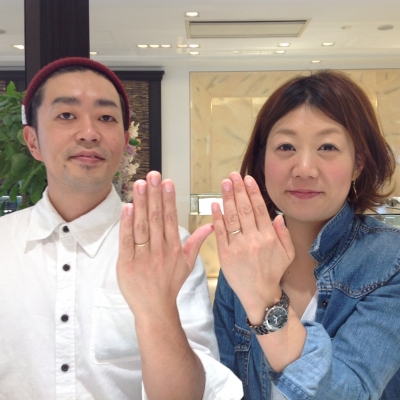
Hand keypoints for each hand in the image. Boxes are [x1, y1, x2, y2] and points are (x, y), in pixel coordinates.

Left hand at [117, 171, 212, 319]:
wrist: (155, 308)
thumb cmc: (171, 284)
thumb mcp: (188, 263)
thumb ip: (197, 242)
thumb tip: (211, 226)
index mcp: (174, 248)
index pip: (171, 219)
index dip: (169, 199)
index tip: (167, 182)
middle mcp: (160, 250)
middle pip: (156, 218)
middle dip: (154, 195)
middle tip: (152, 175)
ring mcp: (143, 257)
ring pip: (142, 226)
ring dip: (140, 204)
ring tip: (139, 184)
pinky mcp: (127, 264)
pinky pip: (127, 242)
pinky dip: (127, 225)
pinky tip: (127, 208)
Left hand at [211, 172, 294, 323]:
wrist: (259, 294)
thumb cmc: (273, 273)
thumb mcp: (287, 254)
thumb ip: (284, 234)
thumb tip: (277, 215)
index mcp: (268, 237)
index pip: (259, 209)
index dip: (252, 192)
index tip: (247, 179)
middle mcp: (253, 239)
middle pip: (244, 209)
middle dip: (238, 190)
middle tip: (233, 175)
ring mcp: (238, 246)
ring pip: (232, 217)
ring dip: (227, 198)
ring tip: (224, 183)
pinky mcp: (225, 254)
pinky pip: (220, 232)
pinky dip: (217, 217)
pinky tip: (214, 204)